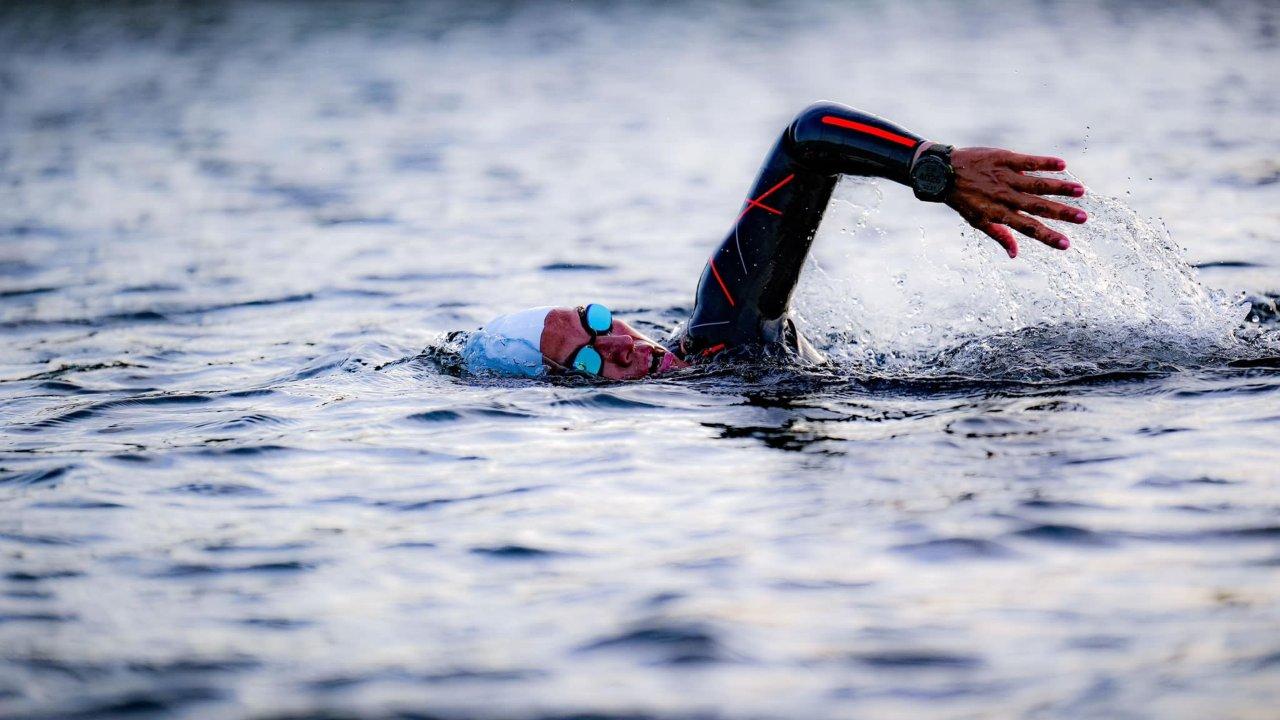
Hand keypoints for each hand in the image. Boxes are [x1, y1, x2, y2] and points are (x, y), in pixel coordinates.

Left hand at [945, 147, 1086, 258]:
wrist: (943, 172)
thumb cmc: (963, 199)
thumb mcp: (977, 221)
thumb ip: (999, 235)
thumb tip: (1015, 254)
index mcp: (999, 214)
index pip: (1028, 228)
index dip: (1047, 237)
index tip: (1066, 245)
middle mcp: (1004, 197)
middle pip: (1037, 207)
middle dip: (1061, 214)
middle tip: (1083, 218)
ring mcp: (1004, 177)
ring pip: (1036, 183)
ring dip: (1059, 187)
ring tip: (1080, 190)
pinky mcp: (1003, 158)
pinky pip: (1027, 161)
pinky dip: (1044, 162)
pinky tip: (1062, 164)